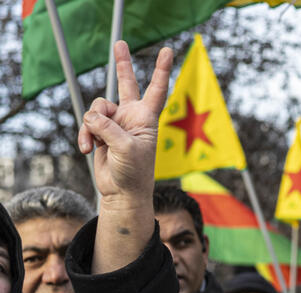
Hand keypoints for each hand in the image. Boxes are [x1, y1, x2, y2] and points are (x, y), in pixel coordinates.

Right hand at [78, 41, 172, 206]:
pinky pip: (87, 124)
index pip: (156, 90)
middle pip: (126, 84)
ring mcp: (115, 124)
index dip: (161, 70)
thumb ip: (108, 128)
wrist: (122, 192)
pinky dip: (84, 136)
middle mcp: (131, 117)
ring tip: (95, 144)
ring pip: (97, 109)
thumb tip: (91, 117)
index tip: (167, 51)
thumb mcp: (125, 148)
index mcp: (146, 118)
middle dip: (122, 64)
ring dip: (92, 126)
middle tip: (121, 43)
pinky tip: (88, 150)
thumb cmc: (133, 172)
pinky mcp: (100, 132)